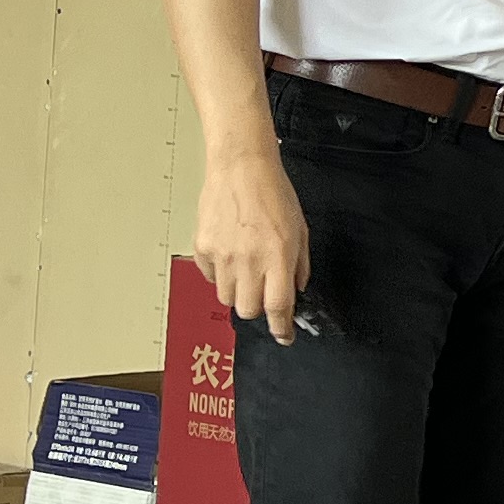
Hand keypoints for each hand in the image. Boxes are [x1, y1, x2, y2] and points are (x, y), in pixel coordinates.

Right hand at [198, 143, 311, 343]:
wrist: (241, 167)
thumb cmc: (272, 192)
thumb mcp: (300, 229)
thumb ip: (299, 264)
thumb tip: (296, 290)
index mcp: (278, 256)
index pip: (279, 306)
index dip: (282, 328)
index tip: (284, 336)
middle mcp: (249, 261)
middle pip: (249, 310)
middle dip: (259, 306)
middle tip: (263, 290)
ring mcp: (223, 256)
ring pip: (227, 298)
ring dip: (239, 291)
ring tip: (245, 265)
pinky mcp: (203, 248)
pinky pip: (210, 277)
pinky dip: (220, 274)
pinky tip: (229, 252)